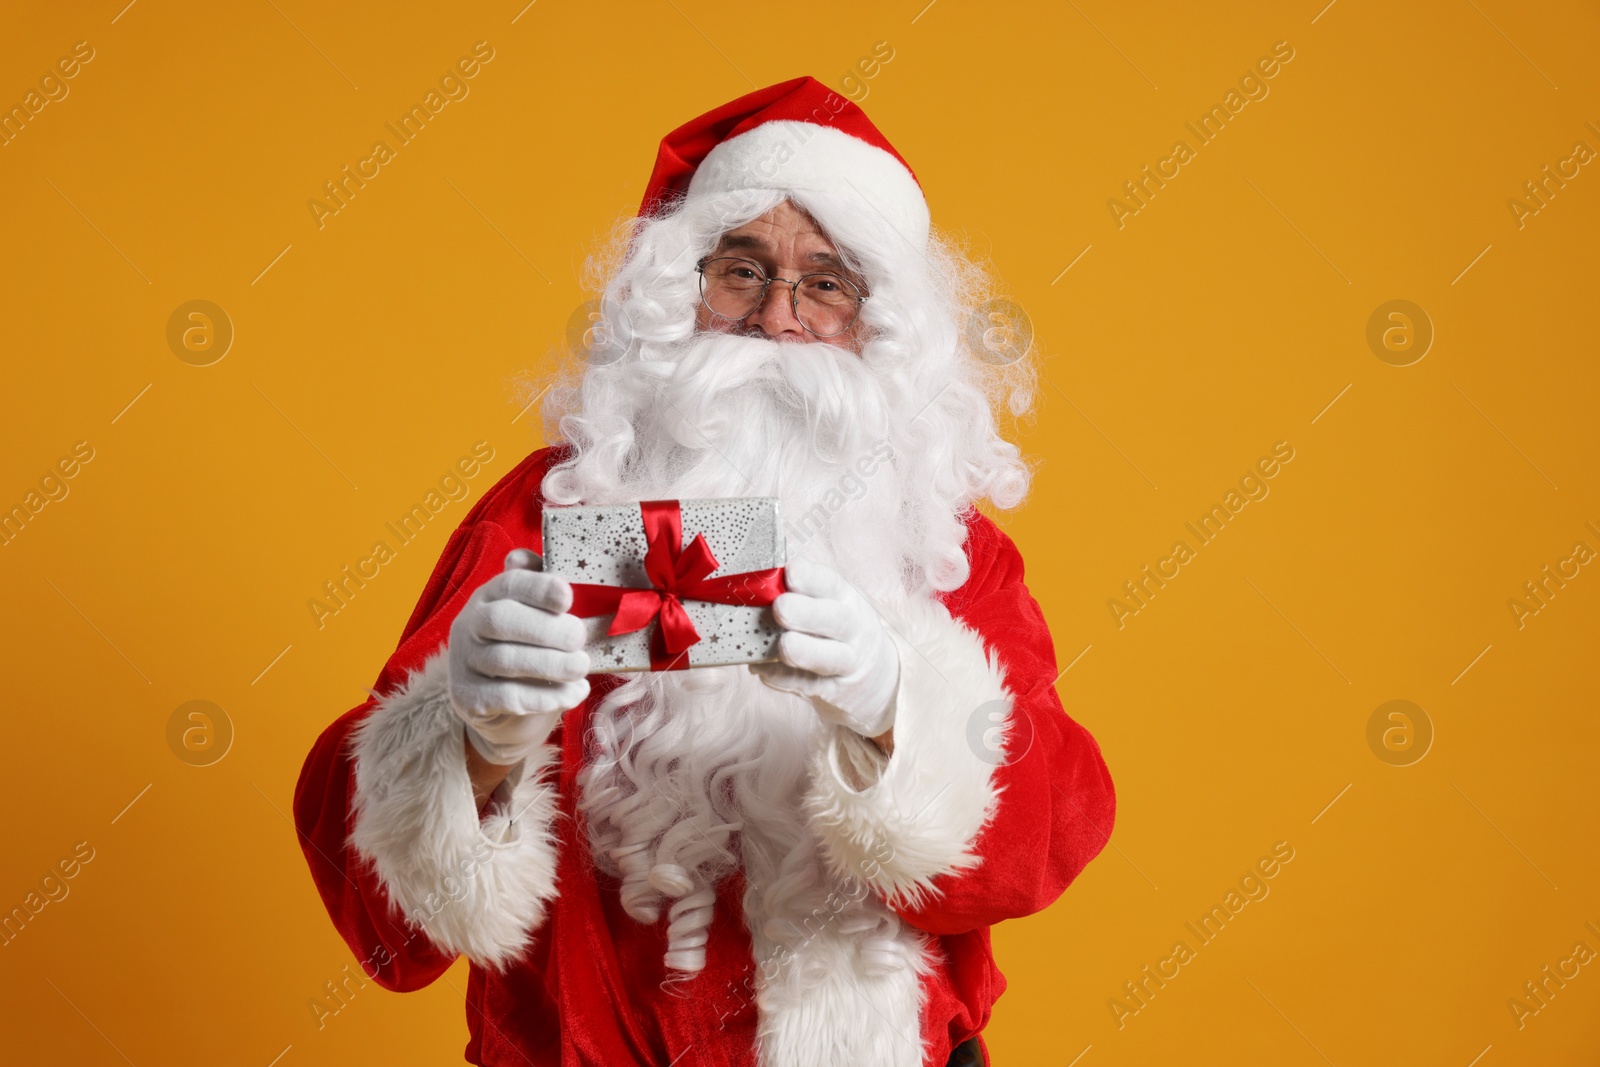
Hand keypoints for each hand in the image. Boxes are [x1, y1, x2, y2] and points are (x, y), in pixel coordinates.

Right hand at [447, 548, 590, 765]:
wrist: (500, 707)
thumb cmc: (528, 650)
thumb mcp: (537, 616)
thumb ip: (541, 587)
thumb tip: (525, 558)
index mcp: (489, 596)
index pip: (510, 583)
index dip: (539, 588)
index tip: (568, 598)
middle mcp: (469, 625)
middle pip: (502, 620)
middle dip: (547, 629)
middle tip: (580, 638)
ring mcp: (464, 662)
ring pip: (505, 660)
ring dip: (551, 664)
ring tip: (582, 667)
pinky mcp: (467, 698)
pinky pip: (507, 697)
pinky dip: (546, 697)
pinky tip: (573, 693)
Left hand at [749, 560, 899, 738]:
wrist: (874, 678)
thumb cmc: (838, 630)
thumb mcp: (831, 603)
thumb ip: (801, 592)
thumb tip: (757, 576)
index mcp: (846, 599)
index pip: (831, 584)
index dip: (812, 577)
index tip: (791, 570)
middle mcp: (852, 629)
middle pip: (837, 620)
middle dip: (808, 613)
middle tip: (781, 607)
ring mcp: (846, 662)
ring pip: (830, 657)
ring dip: (805, 651)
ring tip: (784, 645)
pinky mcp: (833, 690)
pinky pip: (807, 685)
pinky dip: (783, 678)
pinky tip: (762, 669)